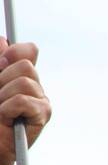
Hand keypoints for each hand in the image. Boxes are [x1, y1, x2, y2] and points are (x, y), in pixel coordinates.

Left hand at [0, 38, 48, 164]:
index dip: (12, 52)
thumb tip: (3, 41)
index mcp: (20, 75)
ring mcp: (41, 100)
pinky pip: (22, 101)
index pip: (27, 50)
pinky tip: (7, 119)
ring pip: (24, 82)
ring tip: (1, 111)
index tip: (0, 64)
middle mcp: (34, 86)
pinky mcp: (44, 114)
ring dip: (4, 96)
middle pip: (25, 65)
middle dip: (3, 78)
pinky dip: (8, 109)